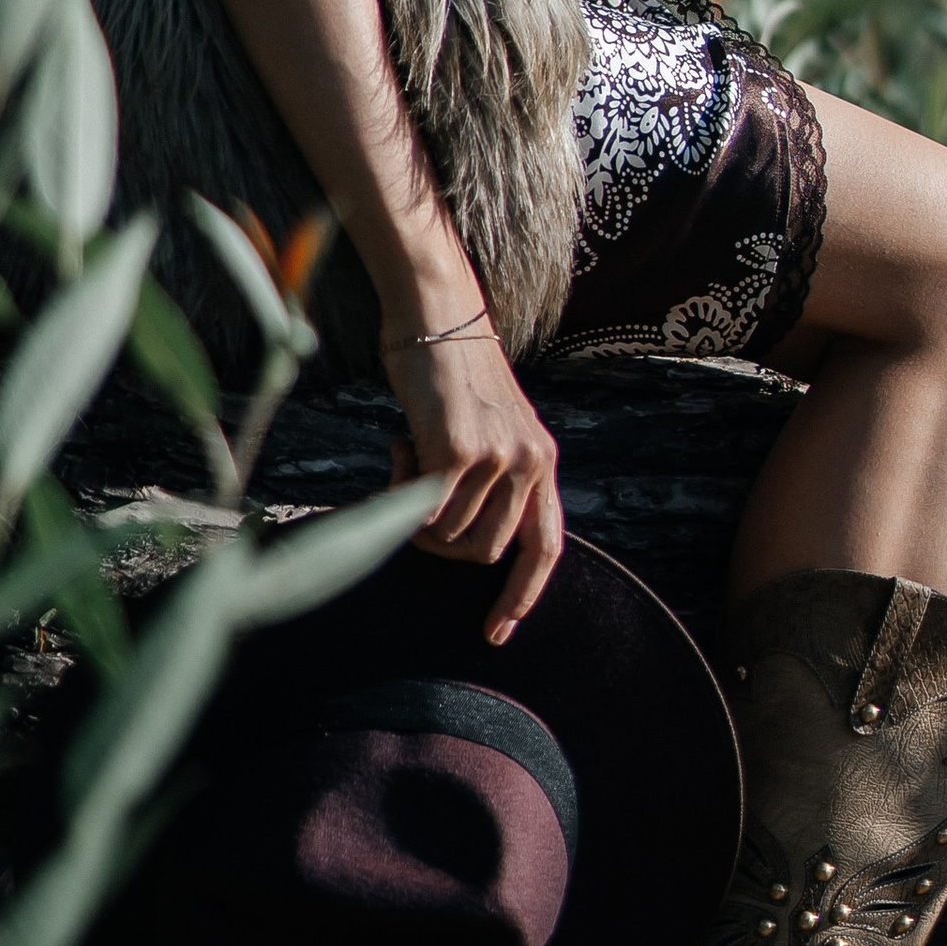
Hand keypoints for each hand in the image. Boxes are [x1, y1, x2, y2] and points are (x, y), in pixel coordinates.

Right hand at [383, 319, 563, 640]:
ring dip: (418, 512)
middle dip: (445, 545)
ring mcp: (496, 457)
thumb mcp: (493, 427)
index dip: (522, 595)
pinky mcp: (458, 450)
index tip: (495, 632)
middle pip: (484, 554)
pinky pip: (424, 512)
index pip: (546, 546)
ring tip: (411, 454)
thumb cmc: (454, 373)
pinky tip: (400, 450)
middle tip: (421, 499)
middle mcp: (529, 461)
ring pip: (450, 536)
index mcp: (542, 459)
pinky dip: (402, 495)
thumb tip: (460, 537)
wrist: (438, 313)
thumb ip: (492, 477)